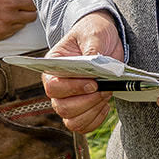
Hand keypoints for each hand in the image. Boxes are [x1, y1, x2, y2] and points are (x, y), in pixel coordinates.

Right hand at [0, 0, 36, 41]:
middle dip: (27, 8)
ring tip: (5, 9)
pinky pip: (10, 33)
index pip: (32, 4)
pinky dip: (9, 25)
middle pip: (30, 17)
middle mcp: (8, 19)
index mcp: (9, 3)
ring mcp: (1, 30)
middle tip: (17, 2)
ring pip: (21, 25)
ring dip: (18, 17)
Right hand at [42, 11, 122, 133]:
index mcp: (53, 65)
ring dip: (91, 111)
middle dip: (86, 102)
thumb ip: (92, 48)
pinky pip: (82, 125)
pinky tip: (105, 106)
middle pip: (61, 107)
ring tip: (105, 95)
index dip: (72, 89)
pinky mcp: (81, 107)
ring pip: (71, 120)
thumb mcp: (94, 33)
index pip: (53, 86)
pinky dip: (95, 120)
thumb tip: (95, 63)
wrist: (104, 39)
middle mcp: (57, 86)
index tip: (93, 84)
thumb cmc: (94, 32)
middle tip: (104, 89)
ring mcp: (68, 99)